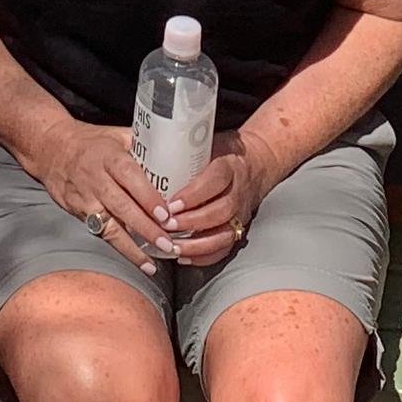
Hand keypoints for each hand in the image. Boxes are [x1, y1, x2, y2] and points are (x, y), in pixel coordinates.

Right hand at [19, 113, 180, 264]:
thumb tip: (176, 151)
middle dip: (145, 227)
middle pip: (122, 206)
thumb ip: (143, 144)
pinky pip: (101, 233)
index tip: (165, 214)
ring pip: (110, 226)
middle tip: (167, 242)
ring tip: (153, 262)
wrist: (50, 149)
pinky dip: (120, 248)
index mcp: (109, 156)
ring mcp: (85, 199)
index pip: (130, 177)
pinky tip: (137, 260)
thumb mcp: (116, 134)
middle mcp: (96, 179)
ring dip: (133, 247)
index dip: (147, 197)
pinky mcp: (78, 213)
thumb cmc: (90, 141)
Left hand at [149, 144, 271, 267]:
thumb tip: (146, 152)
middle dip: (190, 223)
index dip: (193, 194)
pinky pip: (225, 249)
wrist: (255, 164)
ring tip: (172, 247)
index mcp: (228, 167)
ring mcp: (240, 214)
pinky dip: (204, 256)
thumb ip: (183, 151)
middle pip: (220, 211)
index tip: (171, 204)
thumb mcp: (206, 144)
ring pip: (224, 234)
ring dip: (196, 245)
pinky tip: (183, 256)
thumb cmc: (221, 153)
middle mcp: (237, 192)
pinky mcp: (240, 229)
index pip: (215, 180)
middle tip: (165, 226)